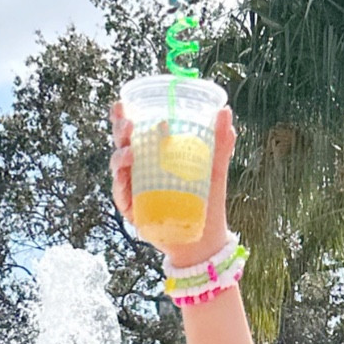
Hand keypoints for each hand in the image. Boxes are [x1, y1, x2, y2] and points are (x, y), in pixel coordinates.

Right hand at [109, 101, 236, 265]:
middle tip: (128, 123)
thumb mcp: (214, 169)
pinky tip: (125, 177)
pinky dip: (120, 185)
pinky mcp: (133, 210)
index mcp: (156, 152)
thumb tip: (225, 110)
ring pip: (118, 166)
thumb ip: (219, 142)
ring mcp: (134, 188)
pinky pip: (121, 195)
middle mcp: (141, 167)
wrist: (204, 241)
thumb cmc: (207, 202)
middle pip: (122, 143)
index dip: (125, 114)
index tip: (123, 102)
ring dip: (119, 156)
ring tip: (130, 152)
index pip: (137, 128)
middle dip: (119, 130)